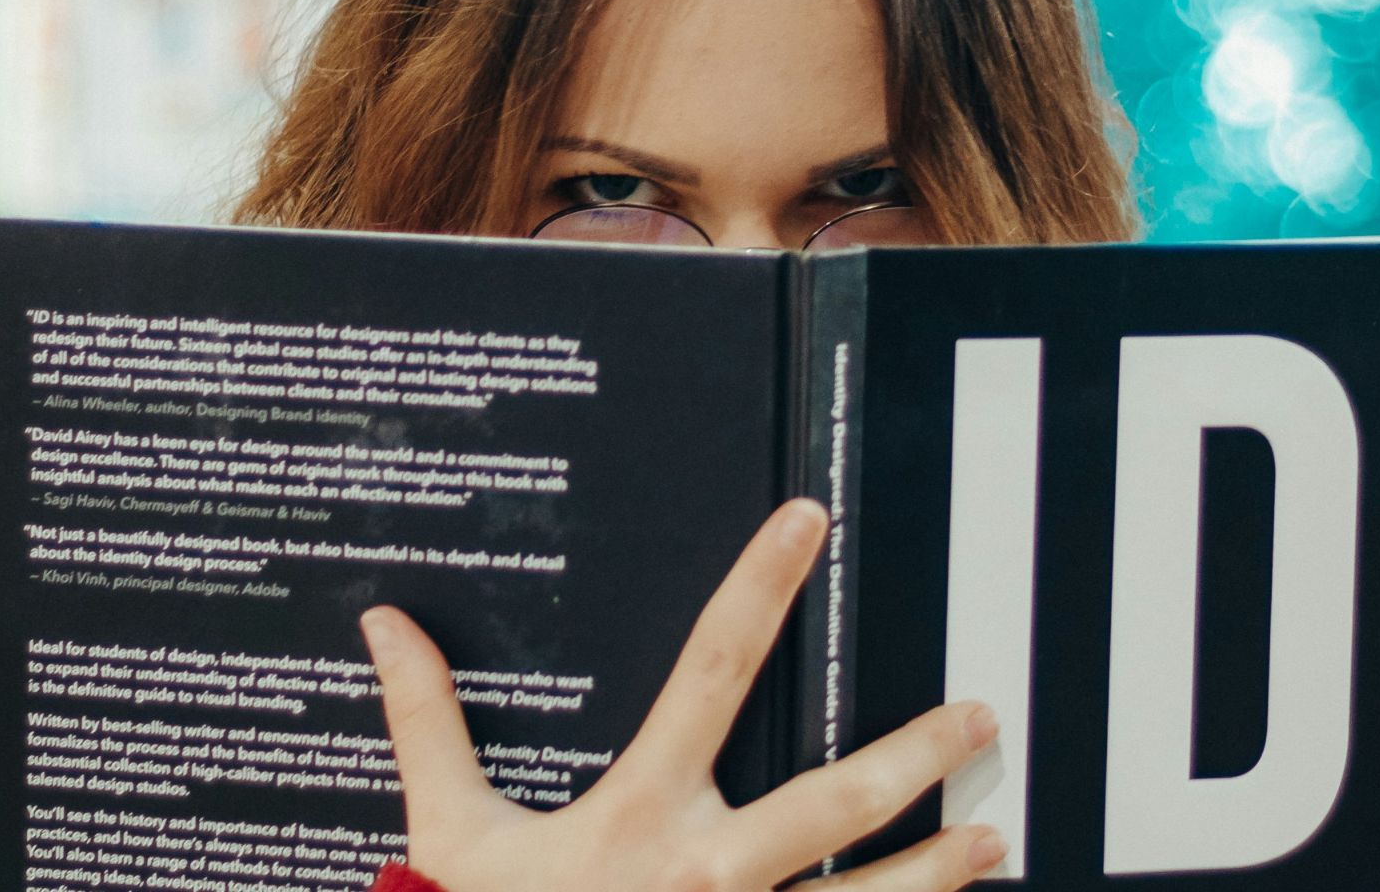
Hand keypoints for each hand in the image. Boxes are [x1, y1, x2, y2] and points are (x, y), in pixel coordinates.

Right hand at [360, 498, 1006, 890]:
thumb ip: (428, 728)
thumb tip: (387, 626)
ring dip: (938, 868)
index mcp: (640, 812)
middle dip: (917, 756)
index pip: (711, 670)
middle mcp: (708, 874)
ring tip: (992, 834)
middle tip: (977, 717)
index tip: (806, 524)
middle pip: (836, 800)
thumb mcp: (451, 837)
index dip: (759, 586)